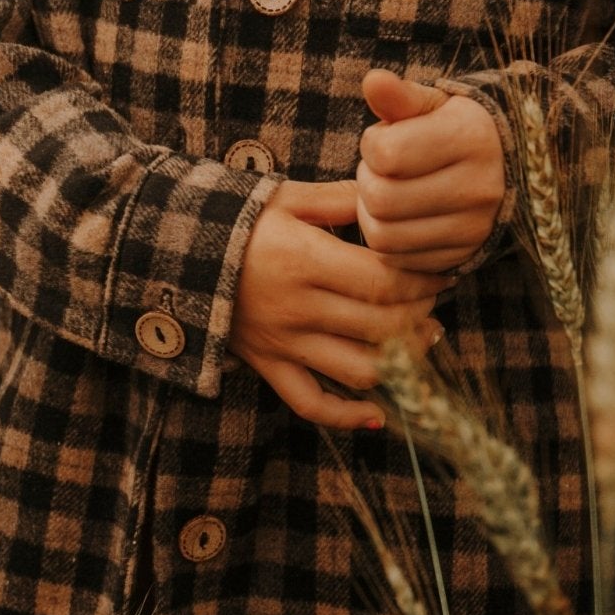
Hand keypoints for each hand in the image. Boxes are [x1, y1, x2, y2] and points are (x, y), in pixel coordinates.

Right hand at [230, 178, 450, 430]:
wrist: (170, 252)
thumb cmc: (234, 218)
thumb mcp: (285, 197)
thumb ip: (340, 199)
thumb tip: (389, 199)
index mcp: (305, 260)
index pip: (383, 281)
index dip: (423, 281)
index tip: (443, 271)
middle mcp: (298, 308)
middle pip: (381, 326)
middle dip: (421, 316)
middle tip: (434, 301)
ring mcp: (283, 343)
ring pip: (358, 370)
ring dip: (401, 363)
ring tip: (421, 342)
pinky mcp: (268, 365)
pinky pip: (310, 404)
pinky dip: (346, 417)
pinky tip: (377, 416)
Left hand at [356, 68, 505, 272]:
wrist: (506, 170)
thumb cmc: (456, 129)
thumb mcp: (434, 105)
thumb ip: (401, 96)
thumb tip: (372, 80)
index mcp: (472, 139)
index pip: (387, 153)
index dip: (373, 144)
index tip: (386, 139)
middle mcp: (479, 188)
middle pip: (381, 198)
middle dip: (368, 180)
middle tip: (382, 169)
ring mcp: (473, 229)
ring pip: (383, 235)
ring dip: (371, 213)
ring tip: (389, 191)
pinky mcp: (461, 258)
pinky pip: (397, 259)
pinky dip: (387, 240)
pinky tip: (401, 217)